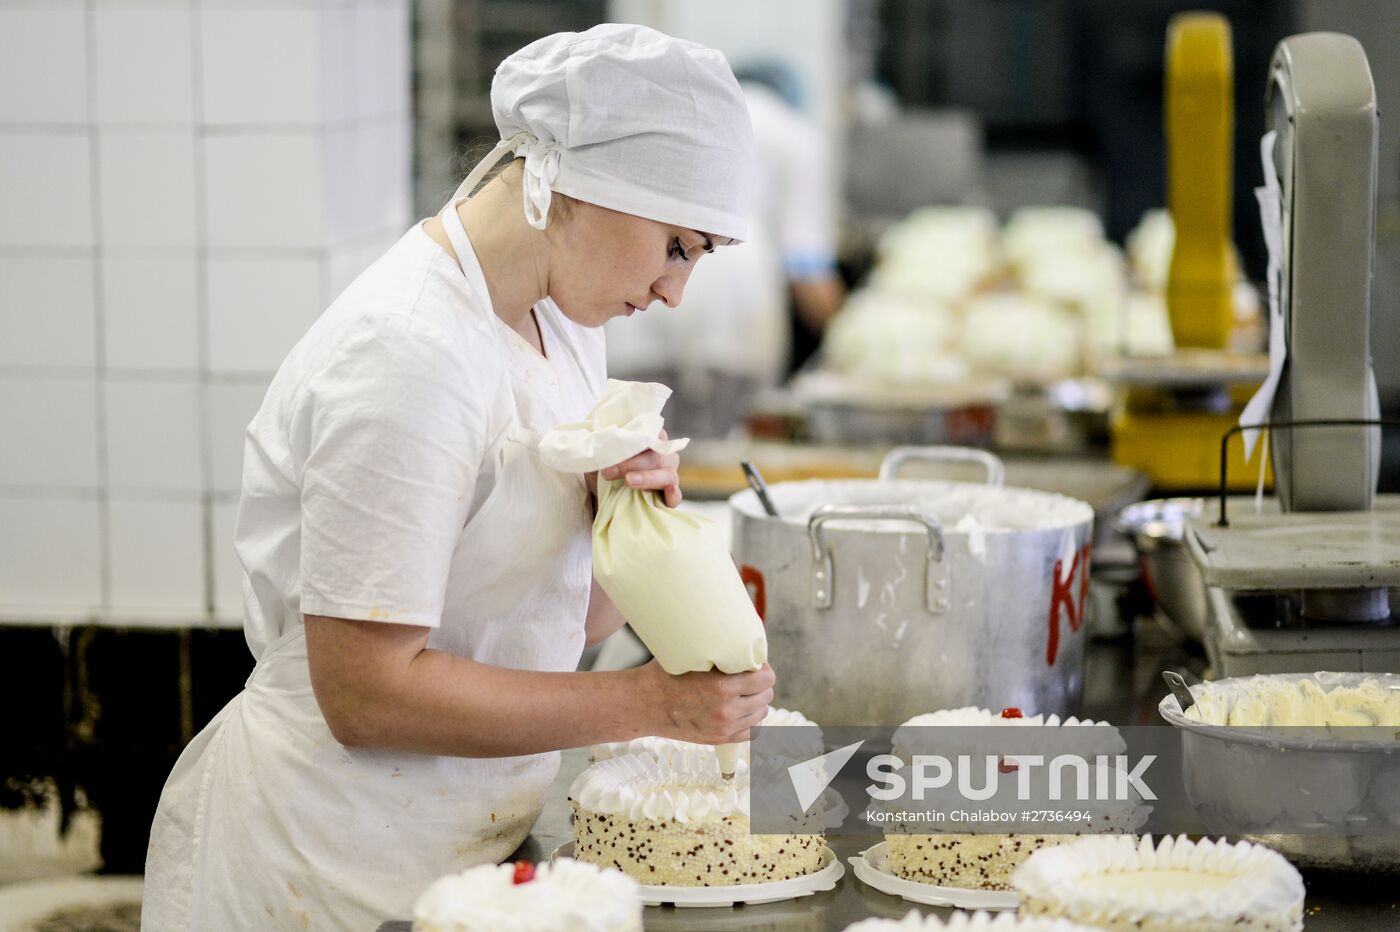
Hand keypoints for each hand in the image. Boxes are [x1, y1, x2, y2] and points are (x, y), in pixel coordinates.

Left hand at [597, 428, 682, 507]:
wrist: (603, 493)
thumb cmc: (606, 467)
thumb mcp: (600, 454)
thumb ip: (602, 447)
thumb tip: (599, 445)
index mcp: (651, 436)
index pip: (649, 433)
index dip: (632, 441)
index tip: (611, 448)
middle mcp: (664, 454)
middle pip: (655, 456)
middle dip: (631, 464)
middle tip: (608, 472)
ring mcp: (670, 474)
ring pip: (666, 474)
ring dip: (647, 478)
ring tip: (628, 481)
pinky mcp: (670, 495)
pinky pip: (676, 496)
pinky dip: (672, 495)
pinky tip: (665, 496)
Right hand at [631, 661, 775, 744]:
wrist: (644, 704)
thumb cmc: (665, 675)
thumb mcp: (691, 654)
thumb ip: (718, 651)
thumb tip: (739, 638)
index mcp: (723, 686)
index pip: (766, 678)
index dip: (762, 668)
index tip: (753, 664)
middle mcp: (727, 709)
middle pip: (766, 696)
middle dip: (761, 684)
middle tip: (749, 677)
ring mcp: (724, 727)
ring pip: (761, 714)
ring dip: (756, 702)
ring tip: (744, 693)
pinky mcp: (719, 738)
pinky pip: (751, 732)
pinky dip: (750, 720)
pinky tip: (741, 709)